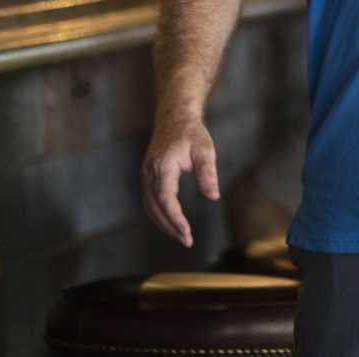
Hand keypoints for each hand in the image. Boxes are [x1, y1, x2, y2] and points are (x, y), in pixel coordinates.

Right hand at [141, 112, 218, 246]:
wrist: (174, 118)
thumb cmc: (192, 133)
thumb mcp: (205, 150)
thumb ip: (208, 173)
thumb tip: (212, 197)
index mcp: (163, 166)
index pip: (166, 200)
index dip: (175, 218)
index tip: (187, 233)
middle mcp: (150, 172)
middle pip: (155, 207)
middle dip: (169, 226)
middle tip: (186, 240)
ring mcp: (145, 174)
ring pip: (150, 206)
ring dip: (163, 223)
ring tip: (181, 236)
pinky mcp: (147, 176)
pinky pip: (150, 200)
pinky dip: (159, 214)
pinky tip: (171, 222)